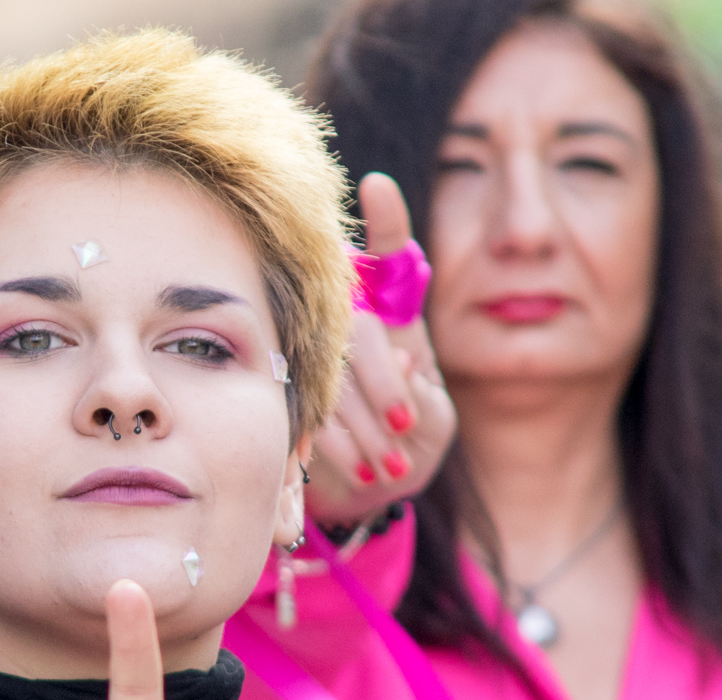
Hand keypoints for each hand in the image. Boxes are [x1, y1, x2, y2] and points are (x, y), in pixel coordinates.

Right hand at [307, 172, 455, 526]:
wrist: (368, 490)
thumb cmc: (410, 444)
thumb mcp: (434, 423)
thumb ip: (424, 396)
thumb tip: (404, 365)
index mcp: (394, 319)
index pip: (387, 260)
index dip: (383, 222)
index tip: (377, 188)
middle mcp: (349, 327)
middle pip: (358, 327)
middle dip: (384, 382)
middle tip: (405, 427)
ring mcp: (313, 358)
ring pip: (329, 371)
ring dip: (363, 423)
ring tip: (391, 464)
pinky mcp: (287, 397)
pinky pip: (305, 408)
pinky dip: (338, 443)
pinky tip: (363, 470)